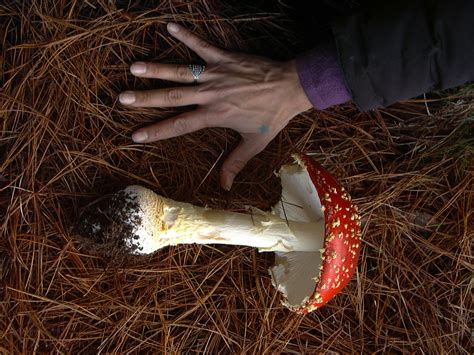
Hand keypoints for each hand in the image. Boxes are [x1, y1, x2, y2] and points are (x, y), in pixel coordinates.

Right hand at [120, 23, 311, 190]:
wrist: (289, 88)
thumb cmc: (272, 116)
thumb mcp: (254, 143)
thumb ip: (236, 163)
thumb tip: (225, 187)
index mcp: (215, 115)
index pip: (180, 125)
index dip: (156, 131)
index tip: (135, 135)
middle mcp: (210, 94)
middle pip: (172, 97)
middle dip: (146, 98)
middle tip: (122, 98)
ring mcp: (216, 74)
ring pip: (181, 71)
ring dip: (157, 69)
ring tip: (134, 67)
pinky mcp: (224, 58)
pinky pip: (202, 45)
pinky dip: (187, 35)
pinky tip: (169, 25)